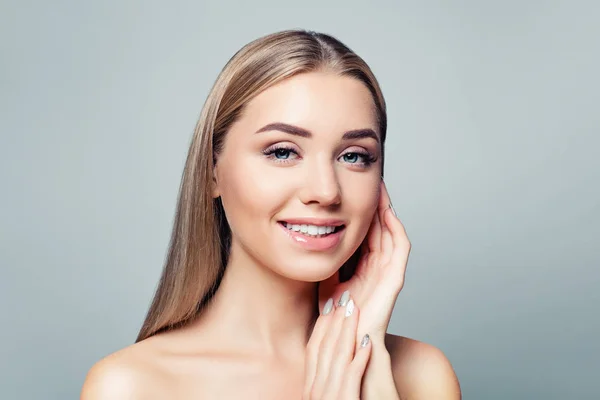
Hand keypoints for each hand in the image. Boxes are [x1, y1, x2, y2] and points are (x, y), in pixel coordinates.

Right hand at [303, 294, 371, 399]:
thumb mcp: (327, 398)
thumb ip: (327, 382)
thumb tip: (333, 361)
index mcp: (310, 388)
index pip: (313, 350)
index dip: (321, 324)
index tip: (329, 304)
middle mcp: (316, 391)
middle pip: (323, 347)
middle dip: (333, 319)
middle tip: (343, 296)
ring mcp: (330, 397)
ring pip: (337, 356)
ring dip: (346, 329)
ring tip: (355, 308)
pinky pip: (352, 375)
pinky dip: (359, 356)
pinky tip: (368, 340)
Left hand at [319, 179, 410, 341]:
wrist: (343, 340)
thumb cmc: (333, 315)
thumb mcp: (325, 277)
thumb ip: (328, 260)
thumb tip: (315, 236)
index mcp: (364, 267)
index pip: (367, 232)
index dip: (363, 211)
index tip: (355, 191)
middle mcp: (378, 267)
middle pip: (381, 229)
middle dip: (377, 205)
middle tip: (372, 182)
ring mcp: (388, 272)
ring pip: (391, 233)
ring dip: (388, 211)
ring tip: (380, 190)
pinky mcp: (394, 279)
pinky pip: (400, 247)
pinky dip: (395, 227)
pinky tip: (387, 211)